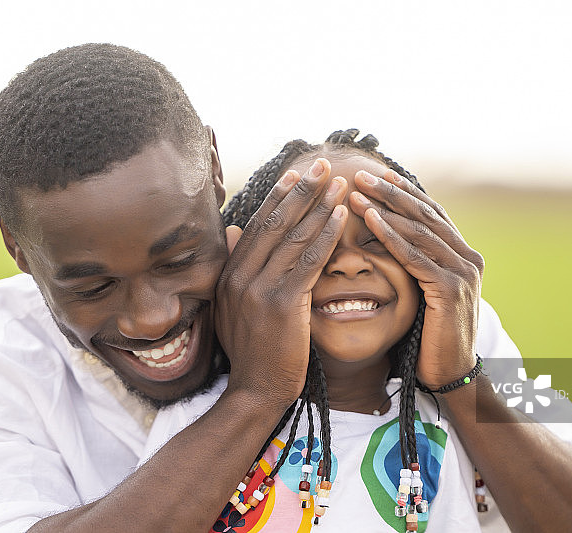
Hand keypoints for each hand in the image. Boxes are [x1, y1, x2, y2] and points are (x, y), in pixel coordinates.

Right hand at [215, 159, 347, 404]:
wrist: (255, 391)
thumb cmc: (252, 351)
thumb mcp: (232, 306)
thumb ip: (234, 268)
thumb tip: (231, 231)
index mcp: (229, 274)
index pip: (257, 226)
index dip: (279, 197)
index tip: (296, 175)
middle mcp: (240, 276)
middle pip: (275, 223)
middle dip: (301, 191)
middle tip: (321, 165)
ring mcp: (260, 289)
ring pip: (294, 237)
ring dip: (319, 206)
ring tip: (339, 184)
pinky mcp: (283, 304)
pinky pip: (310, 261)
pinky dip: (327, 235)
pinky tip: (341, 217)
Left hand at [349, 169, 483, 387]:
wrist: (452, 374)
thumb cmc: (431, 337)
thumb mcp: (426, 293)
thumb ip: (418, 266)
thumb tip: (391, 240)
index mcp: (463, 256)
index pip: (432, 214)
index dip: (405, 192)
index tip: (379, 174)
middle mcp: (469, 258)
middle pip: (426, 215)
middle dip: (392, 192)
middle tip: (363, 174)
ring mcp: (463, 272)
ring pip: (419, 230)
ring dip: (386, 208)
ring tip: (358, 191)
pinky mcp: (450, 289)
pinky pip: (414, 256)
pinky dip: (390, 236)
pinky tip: (369, 221)